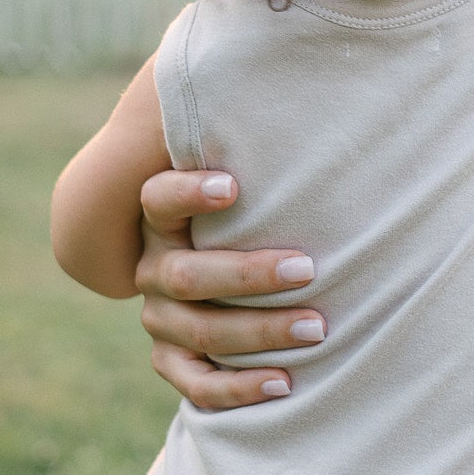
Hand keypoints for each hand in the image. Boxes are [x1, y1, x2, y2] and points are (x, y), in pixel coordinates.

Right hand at [135, 169, 324, 410]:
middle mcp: (154, 266)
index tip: (236, 185)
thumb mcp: (257, 180)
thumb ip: (266, 154)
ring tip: (319, 328)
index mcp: (163, 218)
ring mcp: (160, 317)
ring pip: (199, 331)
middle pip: (187, 276)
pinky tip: (285, 383)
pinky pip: (196, 384)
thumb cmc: (262, 207)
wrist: (236, 276)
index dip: (189, 192)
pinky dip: (238, 389)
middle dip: (250, 274)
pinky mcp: (172, 359)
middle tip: (309, 267)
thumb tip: (302, 85)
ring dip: (260, 332)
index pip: (158, 199)